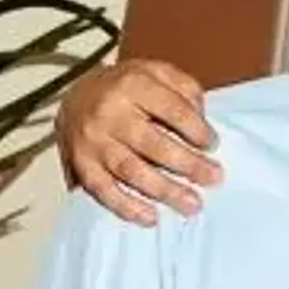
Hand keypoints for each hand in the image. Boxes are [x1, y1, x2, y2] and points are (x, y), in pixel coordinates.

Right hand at [57, 54, 220, 223]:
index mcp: (132, 84)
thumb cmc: (126, 87)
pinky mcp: (81, 164)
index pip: (171, 109)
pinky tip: (151, 217)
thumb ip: (184, 88)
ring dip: (164, 191)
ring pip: (131, 170)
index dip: (195, 129)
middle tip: (214, 179)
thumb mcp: (156, 71)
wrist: (75, 95)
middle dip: (187, 165)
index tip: (212, 144)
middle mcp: (109, 112)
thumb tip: (202, 121)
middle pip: (152, 143)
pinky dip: (127, 207)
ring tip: (192, 204)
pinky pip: (103, 190)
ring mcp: (93, 141)